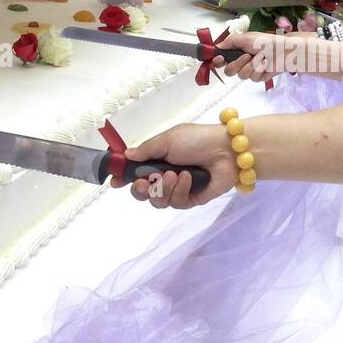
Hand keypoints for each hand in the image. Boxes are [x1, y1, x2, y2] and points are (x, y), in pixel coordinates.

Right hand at [115, 122, 235, 208]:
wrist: (228, 150)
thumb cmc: (197, 140)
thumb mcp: (168, 139)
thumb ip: (146, 150)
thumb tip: (126, 155)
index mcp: (158, 159)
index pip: (135, 172)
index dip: (123, 179)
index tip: (115, 182)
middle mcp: (165, 176)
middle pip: (142, 193)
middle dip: (139, 190)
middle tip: (143, 183)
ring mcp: (178, 189)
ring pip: (157, 201)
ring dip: (163, 188)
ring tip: (174, 175)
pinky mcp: (191, 200)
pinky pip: (176, 203)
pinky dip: (180, 190)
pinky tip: (188, 178)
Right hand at [210, 30, 282, 81]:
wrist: (283, 50)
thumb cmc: (266, 41)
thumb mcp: (247, 38)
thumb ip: (230, 42)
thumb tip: (217, 46)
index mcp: (237, 52)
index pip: (222, 60)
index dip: (218, 62)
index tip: (220, 59)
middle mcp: (241, 62)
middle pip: (229, 71)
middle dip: (237, 64)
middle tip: (247, 56)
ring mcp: (250, 70)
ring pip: (241, 75)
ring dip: (251, 66)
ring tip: (261, 57)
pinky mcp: (259, 77)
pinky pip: (253, 78)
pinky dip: (260, 69)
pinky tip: (266, 63)